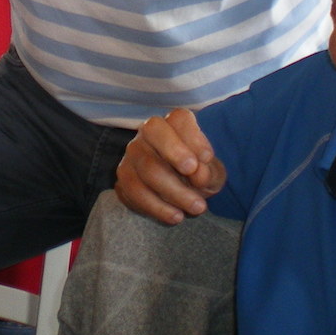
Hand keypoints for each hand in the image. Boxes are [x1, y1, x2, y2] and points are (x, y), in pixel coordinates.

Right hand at [115, 108, 225, 224]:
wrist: (183, 194)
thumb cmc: (199, 174)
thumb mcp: (212, 172)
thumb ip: (208, 171)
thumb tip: (197, 174)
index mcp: (173, 123)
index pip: (178, 119)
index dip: (193, 136)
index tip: (207, 158)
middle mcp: (148, 132)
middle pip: (155, 136)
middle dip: (177, 157)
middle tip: (199, 181)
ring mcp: (132, 154)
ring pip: (147, 168)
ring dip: (174, 191)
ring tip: (198, 207)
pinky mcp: (123, 178)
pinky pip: (134, 191)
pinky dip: (157, 207)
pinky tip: (176, 216)